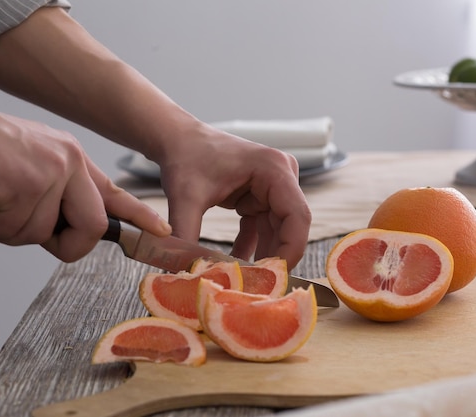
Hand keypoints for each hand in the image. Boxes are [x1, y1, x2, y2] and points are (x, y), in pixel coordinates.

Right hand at [0, 98, 170, 260]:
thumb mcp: (30, 167)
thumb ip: (53, 196)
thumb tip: (59, 230)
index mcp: (72, 160)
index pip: (114, 193)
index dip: (138, 216)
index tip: (162, 231)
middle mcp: (69, 163)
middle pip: (92, 227)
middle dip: (64, 245)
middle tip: (25, 229)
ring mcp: (51, 172)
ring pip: (39, 234)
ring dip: (5, 228)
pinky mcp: (26, 183)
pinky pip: (10, 228)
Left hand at [156, 123, 311, 269]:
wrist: (178, 140)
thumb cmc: (185, 157)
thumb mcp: (185, 197)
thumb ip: (186, 234)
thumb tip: (184, 272)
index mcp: (274, 169)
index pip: (297, 216)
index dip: (291, 249)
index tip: (274, 278)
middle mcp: (282, 177)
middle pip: (290, 227)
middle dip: (274, 258)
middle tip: (257, 287)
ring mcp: (274, 188)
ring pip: (278, 231)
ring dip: (262, 256)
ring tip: (245, 282)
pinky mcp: (261, 198)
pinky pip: (262, 229)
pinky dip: (250, 247)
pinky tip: (235, 266)